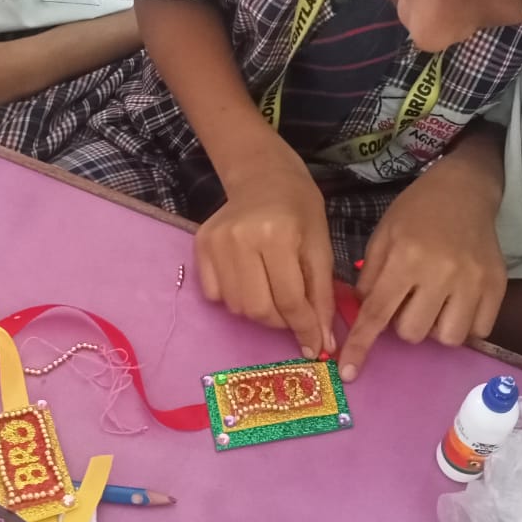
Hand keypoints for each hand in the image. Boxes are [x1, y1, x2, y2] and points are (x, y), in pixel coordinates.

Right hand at [195, 142, 335, 357]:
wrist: (262, 175)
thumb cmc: (299, 208)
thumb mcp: (321, 246)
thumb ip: (321, 295)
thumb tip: (321, 342)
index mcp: (277, 235)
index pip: (289, 299)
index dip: (304, 327)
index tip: (315, 346)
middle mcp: (240, 239)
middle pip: (258, 309)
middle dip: (281, 322)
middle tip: (294, 313)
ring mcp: (216, 244)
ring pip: (237, 307)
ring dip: (260, 311)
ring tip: (274, 292)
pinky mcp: (200, 247)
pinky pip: (215, 295)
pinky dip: (236, 298)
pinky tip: (251, 279)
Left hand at [344, 158, 506, 380]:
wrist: (465, 190)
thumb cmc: (417, 212)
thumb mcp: (383, 235)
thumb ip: (371, 276)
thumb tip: (364, 314)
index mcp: (406, 258)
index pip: (377, 312)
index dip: (360, 345)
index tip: (348, 372)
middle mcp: (441, 273)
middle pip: (413, 332)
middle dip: (403, 324)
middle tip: (408, 301)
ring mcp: (473, 282)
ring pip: (447, 338)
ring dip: (434, 328)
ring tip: (434, 304)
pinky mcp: (497, 287)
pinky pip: (478, 331)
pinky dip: (464, 326)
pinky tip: (456, 304)